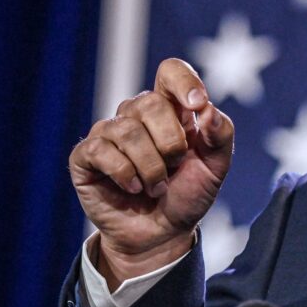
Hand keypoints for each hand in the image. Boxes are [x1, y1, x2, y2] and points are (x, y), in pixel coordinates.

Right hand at [69, 58, 233, 288]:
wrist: (163, 234)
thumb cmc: (188, 194)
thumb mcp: (216, 167)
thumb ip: (220, 135)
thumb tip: (208, 110)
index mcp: (171, 110)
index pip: (170, 72)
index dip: (183, 81)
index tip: (197, 104)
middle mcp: (138, 115)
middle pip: (149, 102)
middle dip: (170, 141)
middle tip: (175, 167)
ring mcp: (109, 134)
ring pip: (126, 130)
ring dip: (150, 166)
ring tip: (157, 186)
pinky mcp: (86, 157)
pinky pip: (101, 150)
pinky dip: (124, 172)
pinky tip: (133, 188)